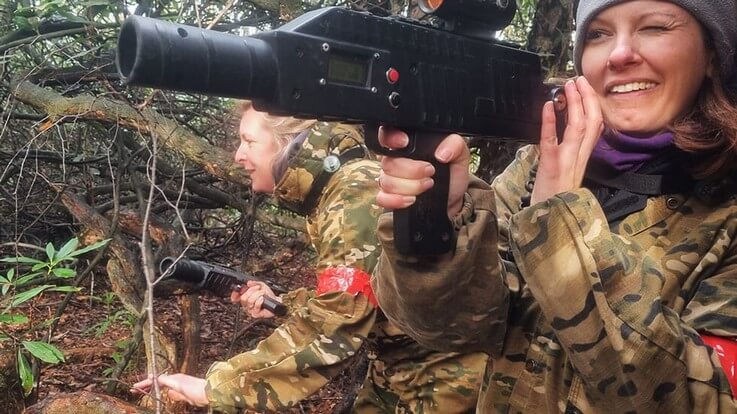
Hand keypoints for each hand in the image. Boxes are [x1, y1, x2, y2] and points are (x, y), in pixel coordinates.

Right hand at [131, 373, 207, 406]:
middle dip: (146, 386)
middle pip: (156, 383)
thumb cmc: (193, 388)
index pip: (155, 380)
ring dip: (152, 389)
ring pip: (161, 388)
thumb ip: (165, 381)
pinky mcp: (182, 393)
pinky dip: (161, 393)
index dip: (144, 383)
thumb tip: (153, 377)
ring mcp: (177, 387)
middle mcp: (174, 381)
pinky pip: (168, 392)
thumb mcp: (177, 384)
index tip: (134, 387)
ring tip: (142, 392)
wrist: (207, 393)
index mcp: (172, 378)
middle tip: (134, 390)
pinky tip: (159, 396)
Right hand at [230, 280, 278, 318]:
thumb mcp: (261, 285)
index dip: (234, 294)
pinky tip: (263, 299)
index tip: (238, 290)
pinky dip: (260, 301)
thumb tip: (248, 283)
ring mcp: (251, 310)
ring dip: (257, 295)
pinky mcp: (255, 314)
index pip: (235, 298)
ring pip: (249, 301)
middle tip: (257, 288)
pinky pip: (255, 306)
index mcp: (246, 298)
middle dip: (251, 291)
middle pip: (243, 298)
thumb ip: (255, 283)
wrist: (276, 302)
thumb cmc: (268, 295)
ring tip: (262, 294)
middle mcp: (247, 305)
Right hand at [376, 128, 469, 216]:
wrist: (452, 199)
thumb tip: (442, 152)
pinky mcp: (389, 197)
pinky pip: (382, 198)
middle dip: (412, 170)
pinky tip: (411, 199)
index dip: (391, 138)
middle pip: (388, 162)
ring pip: (387, 181)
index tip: (404, 143)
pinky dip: (396, 200)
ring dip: (410, 186)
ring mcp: (390, 179)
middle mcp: (395, 160)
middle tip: (430, 172)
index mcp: (408, 145)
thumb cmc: (451, 175)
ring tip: (428, 185)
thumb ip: (455, 144)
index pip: (387, 135)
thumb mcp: (460, 156)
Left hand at [531, 76, 602, 204]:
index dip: (594, 107)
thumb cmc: (554, 201)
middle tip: (579, 79)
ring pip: (578, 129)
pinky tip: (548, 106)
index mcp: (583, 161)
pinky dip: (550, 123)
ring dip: (574, 104)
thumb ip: (568, 156)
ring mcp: (567, 164)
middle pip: (591, 123)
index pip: (595, 129)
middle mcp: (580, 160)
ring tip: (568, 87)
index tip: (587, 89)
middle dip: (587, 99)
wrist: (549, 225)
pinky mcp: (552, 169)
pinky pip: (552, 142)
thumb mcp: (566, 176)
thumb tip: (561, 134)